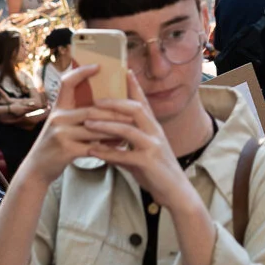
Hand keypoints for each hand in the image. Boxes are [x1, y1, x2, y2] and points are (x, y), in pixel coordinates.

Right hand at [12, 65, 121, 185]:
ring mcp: (61, 134)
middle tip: (134, 110)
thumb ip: (77, 114)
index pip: (67, 82)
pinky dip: (108, 147)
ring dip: (115, 130)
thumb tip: (105, 103)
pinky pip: (93, 147)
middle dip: (115, 111)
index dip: (81, 72)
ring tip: (132, 128)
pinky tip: (120, 147)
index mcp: (58, 107)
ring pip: (95, 128)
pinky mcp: (66, 150)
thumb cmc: (55, 144)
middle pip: (91, 110)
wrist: (37, 168)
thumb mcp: (61, 124)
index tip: (98, 66)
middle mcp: (58, 117)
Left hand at [86, 72, 200, 210]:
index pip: (143, 102)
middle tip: (95, 99)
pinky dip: (107, 152)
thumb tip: (104, 144)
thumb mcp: (141, 154)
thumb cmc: (158, 173)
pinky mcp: (149, 162)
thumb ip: (125, 146)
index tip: (125, 70)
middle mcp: (155, 132)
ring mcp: (153, 146)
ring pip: (128, 129)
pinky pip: (124, 155)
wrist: (176, 193)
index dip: (135, 86)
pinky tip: (93, 151)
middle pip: (135, 109)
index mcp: (154, 128)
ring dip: (106, 125)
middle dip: (114, 103)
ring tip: (88, 122)